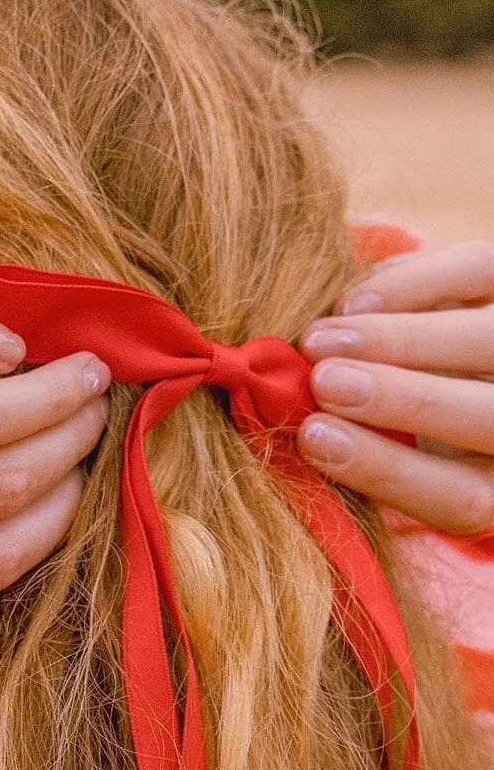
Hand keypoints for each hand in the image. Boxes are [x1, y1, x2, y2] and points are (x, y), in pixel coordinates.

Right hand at [297, 242, 493, 535]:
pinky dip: (412, 285)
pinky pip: (479, 272)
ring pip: (485, 341)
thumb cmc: (393, 428)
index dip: (386, 469)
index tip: (314, 437)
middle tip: (322, 380)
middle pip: (484, 416)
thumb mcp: (386, 460)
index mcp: (492, 482)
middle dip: (398, 398)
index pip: (458, 497)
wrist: (440, 359)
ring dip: (397, 338)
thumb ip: (355, 458)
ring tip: (318, 338)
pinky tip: (353, 303)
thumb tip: (296, 433)